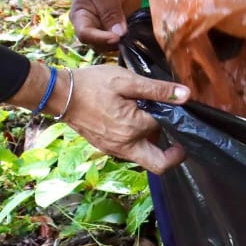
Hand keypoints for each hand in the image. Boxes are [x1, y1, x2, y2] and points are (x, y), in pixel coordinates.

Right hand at [60, 64, 191, 173]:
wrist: (60, 95)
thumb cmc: (92, 85)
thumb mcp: (126, 81)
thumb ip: (157, 90)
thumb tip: (185, 95)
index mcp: (133, 129)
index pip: (167, 130)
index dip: (176, 119)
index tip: (179, 108)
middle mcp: (125, 146)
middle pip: (159, 164)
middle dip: (174, 154)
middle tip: (180, 137)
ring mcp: (114, 150)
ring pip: (145, 157)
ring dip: (154, 142)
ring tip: (153, 116)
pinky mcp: (106, 148)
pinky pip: (130, 152)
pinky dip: (139, 140)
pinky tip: (135, 119)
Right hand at [70, 0, 142, 50]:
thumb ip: (111, 13)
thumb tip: (119, 34)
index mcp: (80, 17)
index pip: (85, 34)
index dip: (99, 39)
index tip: (116, 38)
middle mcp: (91, 26)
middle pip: (97, 44)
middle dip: (111, 44)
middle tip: (126, 37)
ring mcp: (106, 28)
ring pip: (111, 46)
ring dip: (121, 43)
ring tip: (133, 35)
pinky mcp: (120, 28)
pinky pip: (124, 39)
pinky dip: (130, 39)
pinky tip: (137, 35)